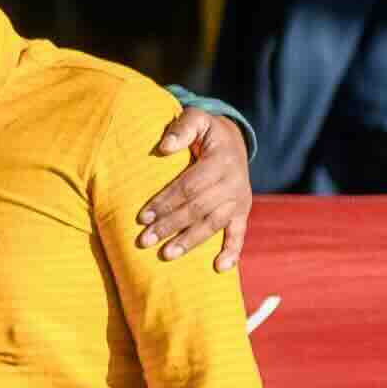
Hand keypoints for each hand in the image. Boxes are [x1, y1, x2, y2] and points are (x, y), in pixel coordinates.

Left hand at [135, 106, 255, 267]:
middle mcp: (235, 183)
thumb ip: (182, 128)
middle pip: (198, 209)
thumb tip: (164, 147)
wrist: (234, 140)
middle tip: (144, 240)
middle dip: (170, 226)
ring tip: (166, 255)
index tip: (143, 216)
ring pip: (213, 224)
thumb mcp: (197, 119)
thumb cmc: (206, 131)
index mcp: (222, 161)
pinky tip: (219, 268)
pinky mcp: (243, 212)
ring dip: (190, 241)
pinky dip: (232, 252)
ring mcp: (240, 200)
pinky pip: (239, 234)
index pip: (189, 186)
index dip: (166, 202)